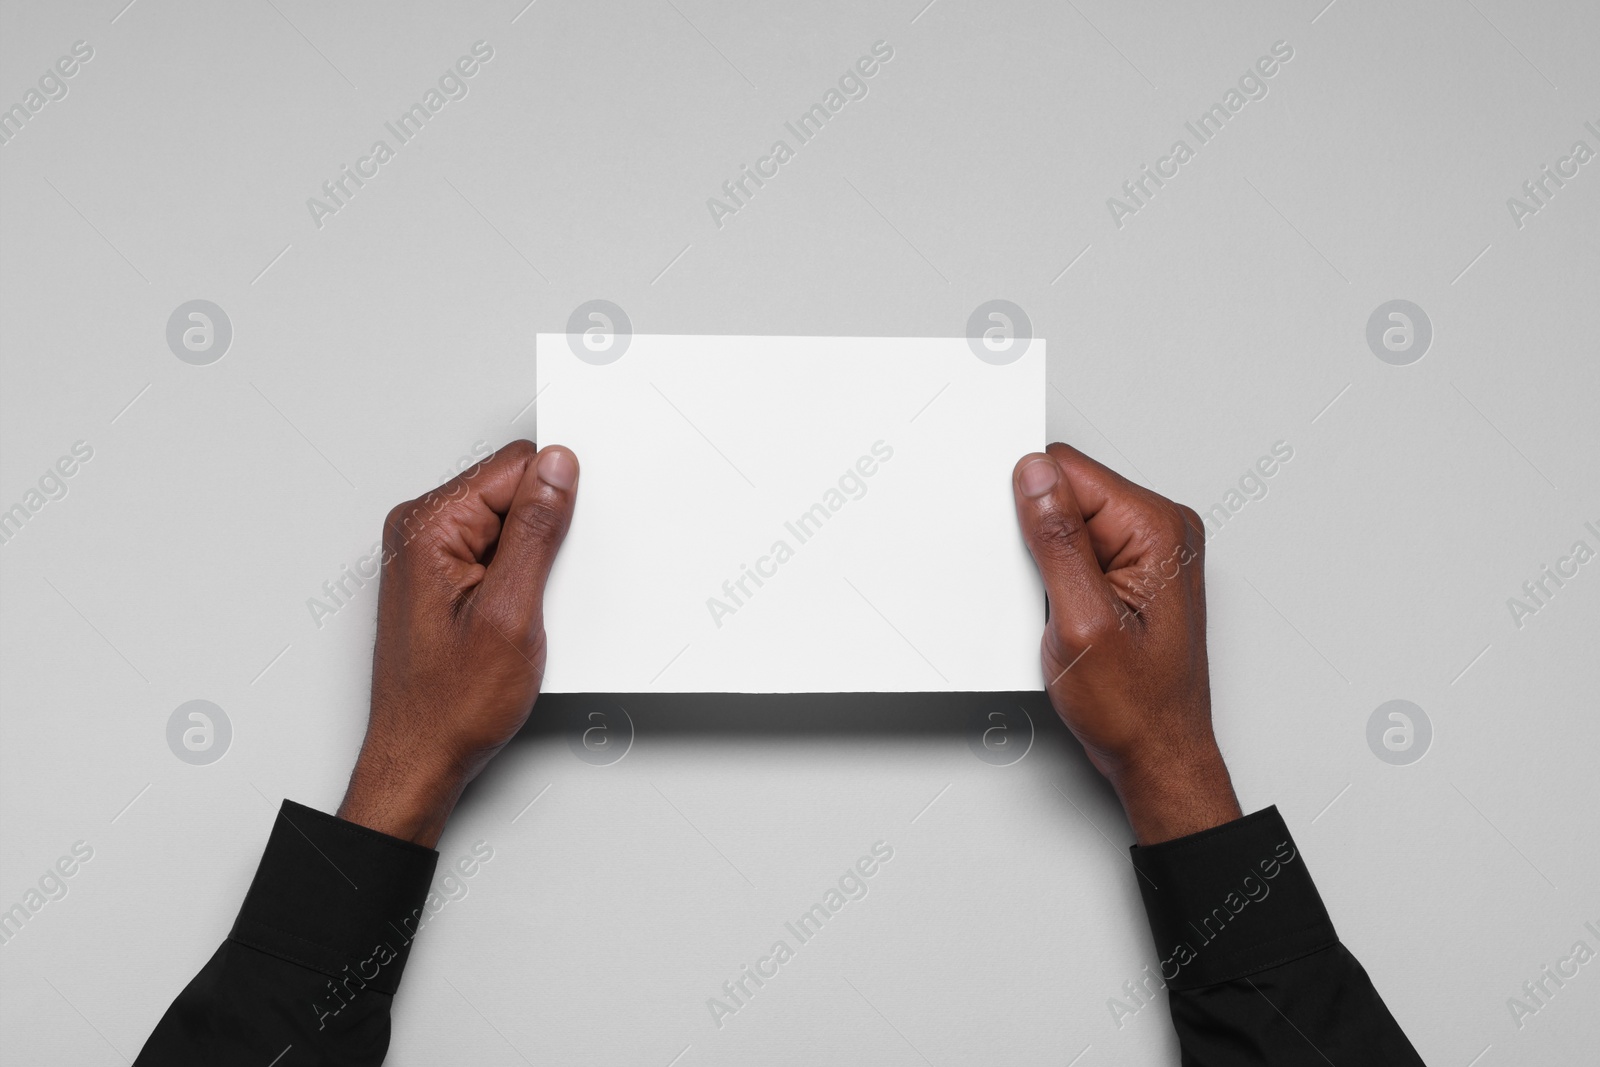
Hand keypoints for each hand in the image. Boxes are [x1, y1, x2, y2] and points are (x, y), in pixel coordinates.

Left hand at [337, 440, 577, 846]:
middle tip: (537, 592)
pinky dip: (519, 580)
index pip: (513, 467)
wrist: (420, 760)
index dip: (554, 501)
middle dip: (543, 534)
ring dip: (532, 562)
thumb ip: (537, 531)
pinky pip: (497, 554)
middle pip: (511, 491)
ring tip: (521, 614)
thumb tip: (557, 469)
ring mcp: (428, 556)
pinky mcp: (443, 579)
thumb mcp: (511, 612)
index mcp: (428, 526)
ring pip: (508, 525)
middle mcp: (420, 532)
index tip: (562, 546)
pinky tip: (515, 619)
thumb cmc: (449, 704)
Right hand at [1013, 443, 1240, 844]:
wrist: (1159, 756)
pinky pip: (1078, 549)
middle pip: (1068, 492)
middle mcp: (1161, 530)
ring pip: (1068, 523)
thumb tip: (1035, 476)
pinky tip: (1067, 615)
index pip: (1069, 470)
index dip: (1030, 506)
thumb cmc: (1135, 706)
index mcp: (1156, 528)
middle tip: (1050, 595)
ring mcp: (1149, 551)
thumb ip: (1056, 540)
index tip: (1026, 555)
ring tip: (1064, 613)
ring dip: (1049, 563)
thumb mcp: (1082, 620)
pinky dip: (1059, 578)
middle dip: (1039, 538)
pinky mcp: (1133, 571)